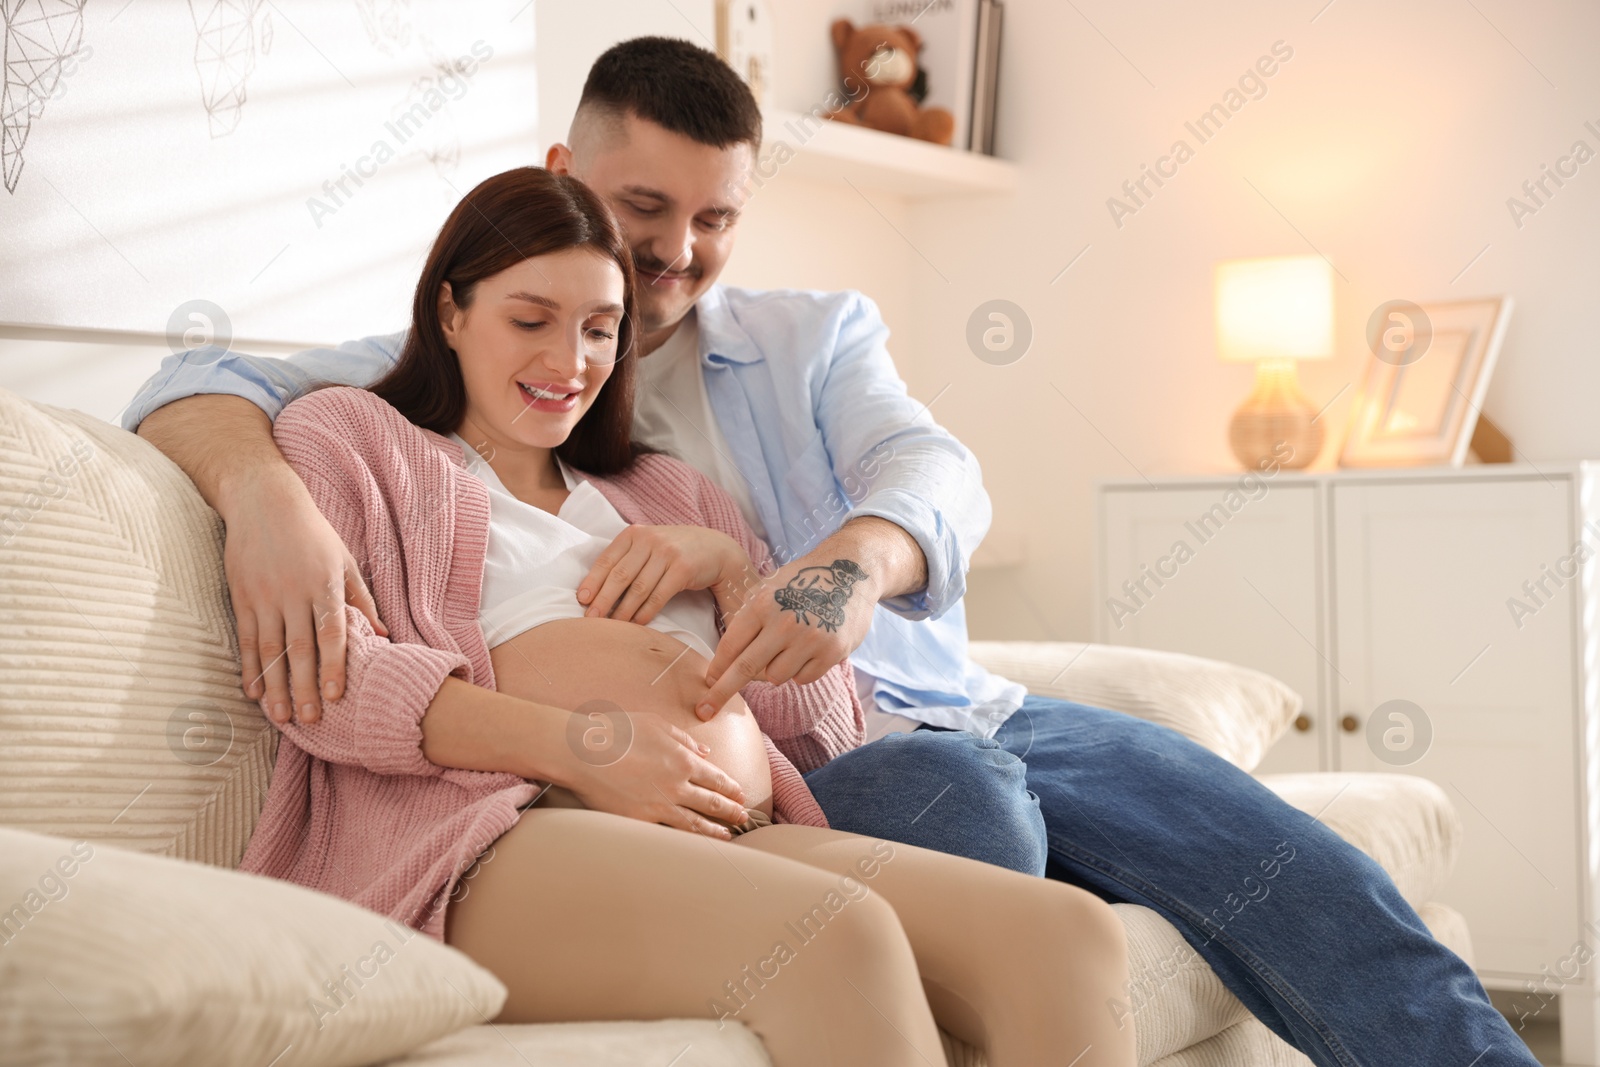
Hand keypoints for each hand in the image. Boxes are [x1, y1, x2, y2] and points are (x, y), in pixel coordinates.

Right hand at [224, 471, 386, 725]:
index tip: (335, 696)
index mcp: (323, 585)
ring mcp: (264, 597)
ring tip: (281, 716)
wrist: (263, 502)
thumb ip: (362, 600)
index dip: (333, 666)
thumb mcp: (343, 561)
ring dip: (275, 685)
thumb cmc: (312, 533)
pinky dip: (248, 667)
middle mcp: (293, 594)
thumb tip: (385, 635)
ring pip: (269, 649)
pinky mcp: (241, 597)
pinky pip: (244, 638)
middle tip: (309, 721)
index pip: (331, 633)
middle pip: (300, 648)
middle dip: (304, 687)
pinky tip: (253, 692)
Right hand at [560, 709, 750, 839]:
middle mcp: (676, 785)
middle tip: (744, 817)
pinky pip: (668, 834)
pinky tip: (692, 846)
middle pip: (712, 803)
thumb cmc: (616, 732)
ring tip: (728, 837)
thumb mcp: (655, 724)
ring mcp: (659, 806)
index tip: (741, 794)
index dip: (731, 788)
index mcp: (682, 760)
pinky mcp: (639, 821)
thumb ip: (683, 738)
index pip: (716, 778)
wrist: (581, 752)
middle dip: (731, 811)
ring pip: (695, 824)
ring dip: (714, 831)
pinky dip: (684, 842)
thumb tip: (705, 751)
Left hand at [577, 524, 753, 624]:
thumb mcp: (648, 546)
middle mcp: (649, 540)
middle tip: (590, 619)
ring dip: (623, 611)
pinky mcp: (683, 569)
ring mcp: (667, 553)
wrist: (715, 549)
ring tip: (611, 626)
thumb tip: (595, 590)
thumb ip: (626, 559)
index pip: (607, 559)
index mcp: (635, 533)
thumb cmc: (674, 552)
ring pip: (638, 588)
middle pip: (620, 575)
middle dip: (603, 600)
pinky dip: (645, 612)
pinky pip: (658, 596)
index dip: (592, 581)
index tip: (582, 600)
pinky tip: (636, 624)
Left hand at [699, 554, 876, 719]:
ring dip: (774, 670)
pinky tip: (808, 649)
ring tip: (787, 647)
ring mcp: (809, 639)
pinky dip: (800, 670)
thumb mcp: (770, 588)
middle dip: (721, 693)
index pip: (731, 646)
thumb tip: (726, 660)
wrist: (851, 570)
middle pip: (745, 669)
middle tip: (704, 711)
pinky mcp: (832, 652)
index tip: (706, 684)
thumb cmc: (803, 581)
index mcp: (763, 604)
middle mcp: (784, 623)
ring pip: (775, 677)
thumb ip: (748, 619)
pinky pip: (802, 679)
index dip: (716, 669)